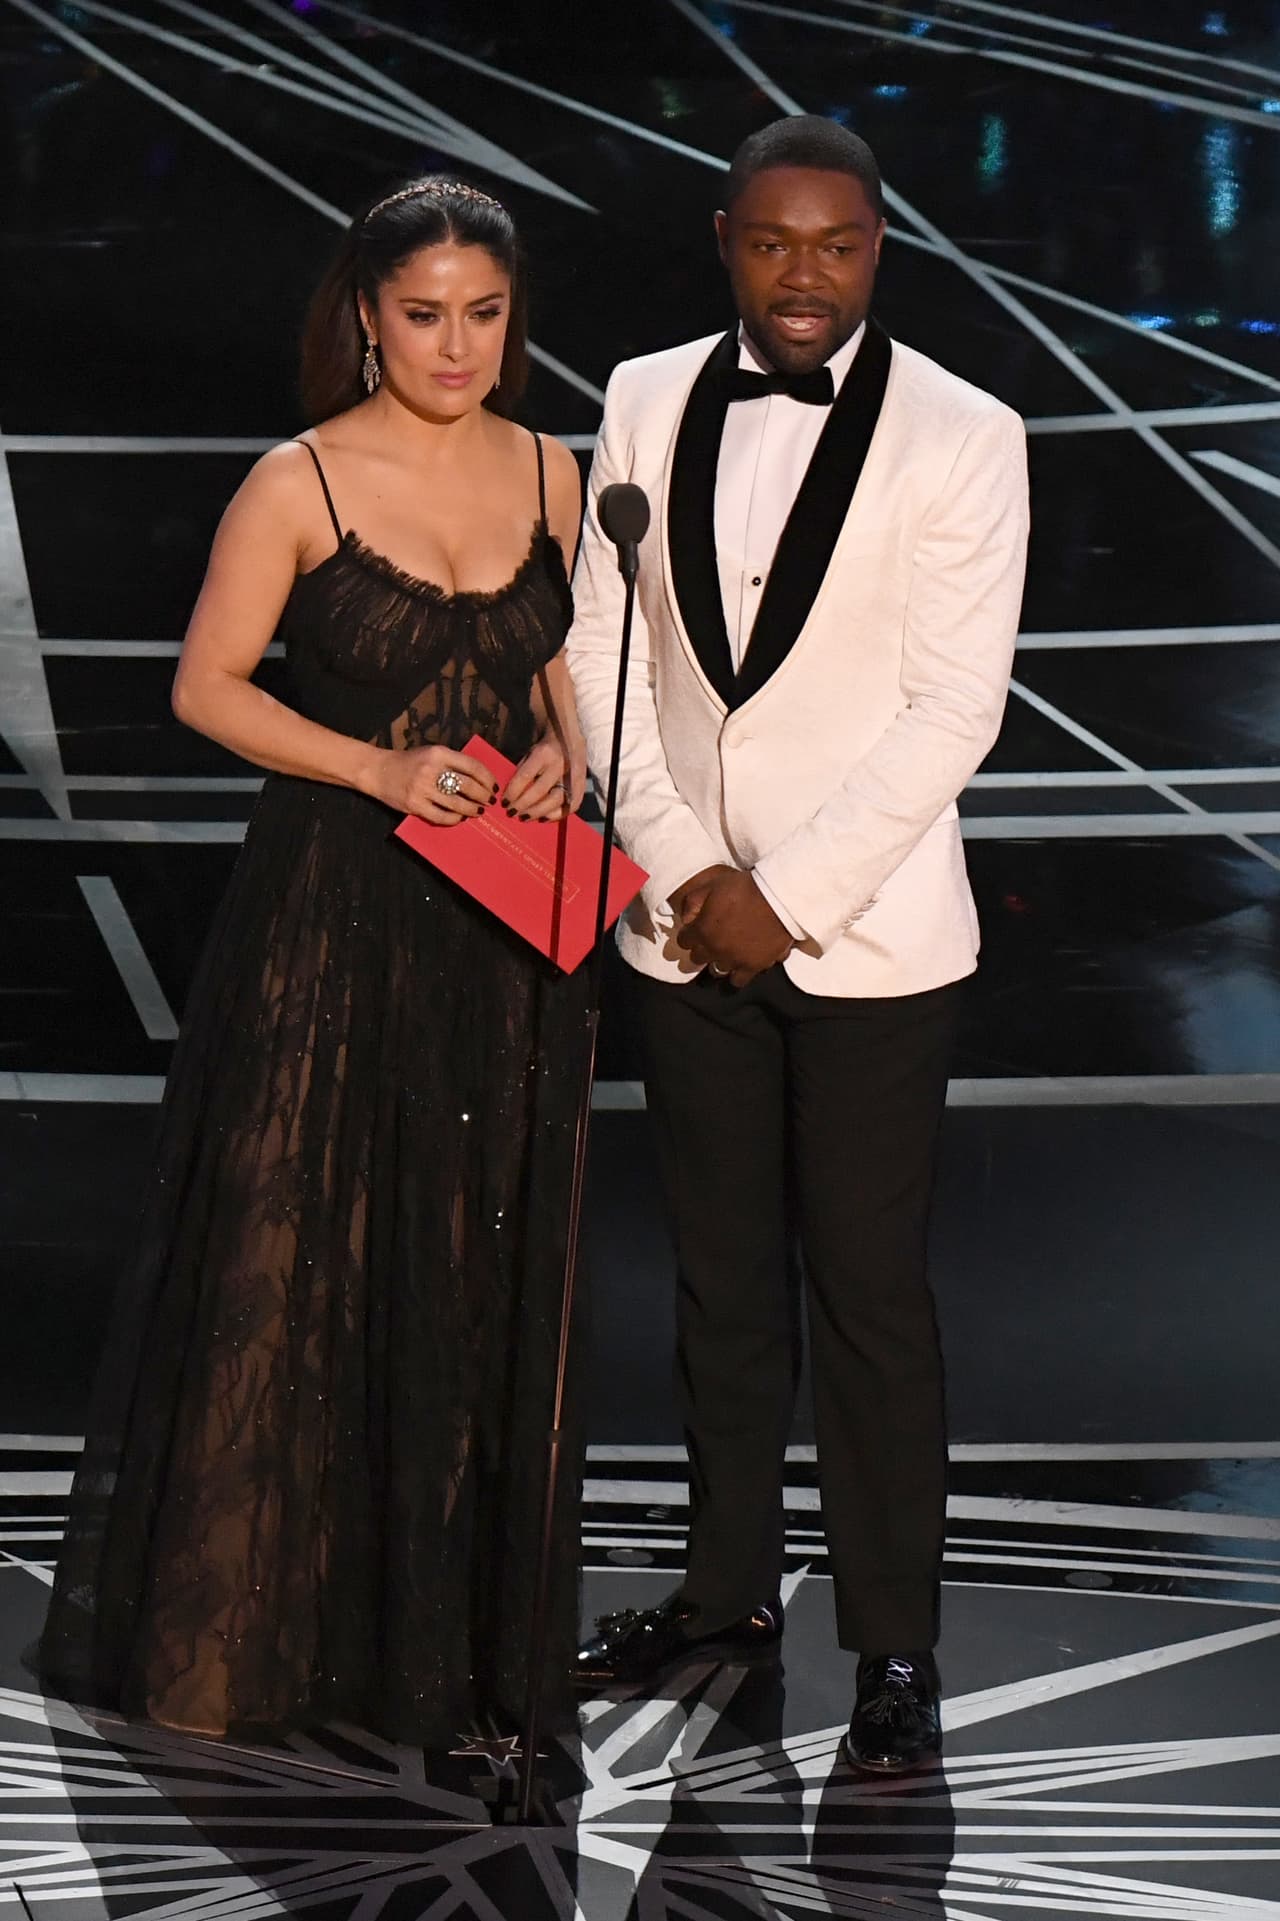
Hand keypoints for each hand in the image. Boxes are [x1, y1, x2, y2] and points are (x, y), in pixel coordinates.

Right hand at [369, 745, 495, 825]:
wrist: (378, 770)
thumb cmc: (409, 762)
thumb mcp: (431, 753)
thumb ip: (452, 762)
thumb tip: (479, 779)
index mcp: (439, 753)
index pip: (472, 766)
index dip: (487, 778)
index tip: (494, 786)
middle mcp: (431, 769)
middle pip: (468, 786)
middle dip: (483, 796)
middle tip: (489, 801)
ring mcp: (422, 788)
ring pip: (457, 803)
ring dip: (472, 809)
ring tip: (478, 811)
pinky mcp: (414, 804)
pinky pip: (441, 816)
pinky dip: (454, 818)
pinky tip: (460, 817)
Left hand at [503, 729, 585, 821]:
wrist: (571, 736)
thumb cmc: (545, 747)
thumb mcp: (530, 753)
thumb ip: (523, 772)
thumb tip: (512, 796)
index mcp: (544, 753)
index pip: (525, 777)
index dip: (512, 793)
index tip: (504, 802)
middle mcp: (560, 764)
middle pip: (540, 792)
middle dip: (523, 806)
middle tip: (512, 813)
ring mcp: (573, 774)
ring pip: (556, 801)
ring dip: (538, 813)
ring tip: (525, 818)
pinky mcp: (582, 783)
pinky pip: (571, 804)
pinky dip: (557, 815)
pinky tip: (544, 818)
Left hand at [676, 868, 793, 986]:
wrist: (778, 898)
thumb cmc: (745, 889)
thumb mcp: (712, 885)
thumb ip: (693, 902)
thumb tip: (685, 919)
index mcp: (702, 930)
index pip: (684, 941)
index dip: (688, 933)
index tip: (694, 930)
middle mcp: (714, 950)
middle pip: (698, 958)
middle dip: (701, 948)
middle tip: (710, 940)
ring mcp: (734, 960)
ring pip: (717, 971)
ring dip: (718, 962)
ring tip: (726, 953)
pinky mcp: (753, 966)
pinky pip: (739, 980)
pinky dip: (738, 973)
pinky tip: (742, 963)